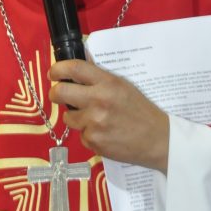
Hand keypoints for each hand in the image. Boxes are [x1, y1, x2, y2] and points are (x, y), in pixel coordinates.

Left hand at [48, 59, 168, 172]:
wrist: (157, 139)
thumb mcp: (123, 86)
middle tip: (57, 94)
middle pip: (60, 92)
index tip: (53, 72)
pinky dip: (89, 134)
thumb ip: (100, 78)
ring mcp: (94, 122)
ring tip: (94, 118)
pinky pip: (81, 135)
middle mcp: (98, 100)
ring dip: (75, 117)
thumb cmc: (141, 111)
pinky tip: (104, 133)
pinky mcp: (94, 141)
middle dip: (55, 93)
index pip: (74, 68)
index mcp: (108, 83)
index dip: (58, 68)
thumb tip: (77, 69)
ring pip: (68, 117)